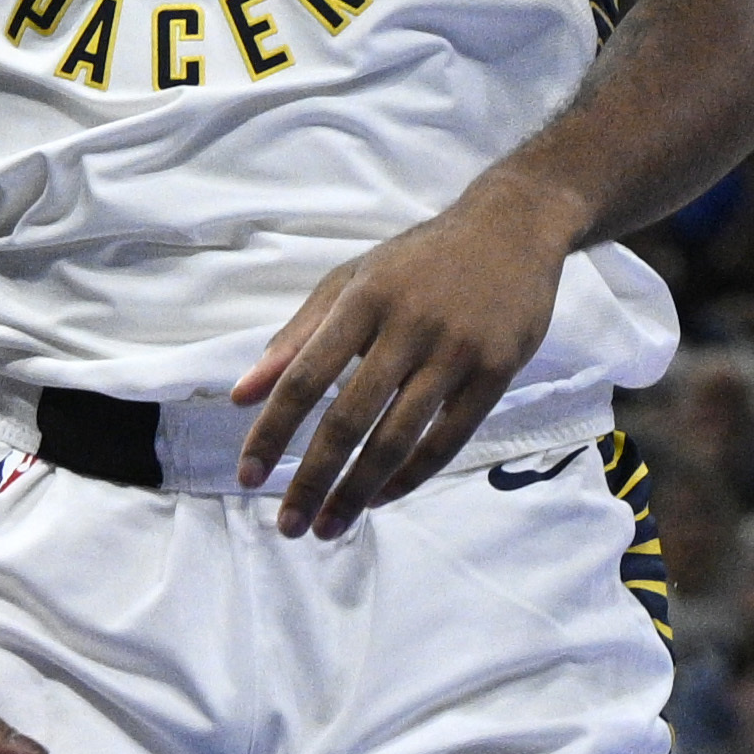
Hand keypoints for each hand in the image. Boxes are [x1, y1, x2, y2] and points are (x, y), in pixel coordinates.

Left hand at [231, 169, 579, 535]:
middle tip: (287, 525)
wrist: (512, 227)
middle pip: (350, 419)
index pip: (305, 377)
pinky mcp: (497, 370)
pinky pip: (449, 438)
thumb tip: (241, 395)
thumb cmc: (419, 260)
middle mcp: (409, 326)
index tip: (248, 476)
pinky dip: (412, 475)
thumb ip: (296, 338)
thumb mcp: (351, 281)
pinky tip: (382, 496)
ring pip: (399, 437)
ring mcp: (457, 350)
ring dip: (358, 490)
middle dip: (313, 479)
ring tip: (329, 526)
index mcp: (363, 300)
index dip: (273, 431)